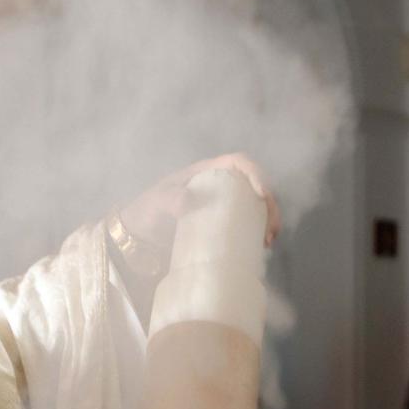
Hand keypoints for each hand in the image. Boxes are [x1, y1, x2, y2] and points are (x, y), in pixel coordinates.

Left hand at [118, 154, 279, 256]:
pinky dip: (257, 233)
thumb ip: (169, 200)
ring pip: (254, 205)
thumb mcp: (156, 203)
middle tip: (271, 228)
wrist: (137, 237)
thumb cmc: (146, 212)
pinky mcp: (220, 226)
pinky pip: (245, 224)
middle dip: (269, 203)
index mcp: (206, 172)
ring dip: (267, 220)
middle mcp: (218, 185)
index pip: (237, 162)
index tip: (262, 194)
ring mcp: (221, 206)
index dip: (255, 173)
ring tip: (268, 241)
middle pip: (253, 185)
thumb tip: (189, 201)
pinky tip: (261, 246)